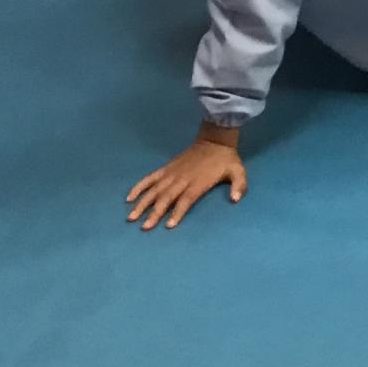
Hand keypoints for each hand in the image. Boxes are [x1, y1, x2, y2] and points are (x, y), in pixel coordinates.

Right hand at [126, 129, 245, 230]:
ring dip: (142, 203)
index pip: (186, 199)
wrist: (214, 139)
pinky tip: (129, 197)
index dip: (177, 212)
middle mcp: (182, 179)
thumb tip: (235, 199)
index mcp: (198, 182)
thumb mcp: (238, 171)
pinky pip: (149, 178)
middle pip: (166, 197)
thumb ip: (238, 185)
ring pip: (154, 189)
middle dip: (154, 212)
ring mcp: (172, 173)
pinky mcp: (166, 168)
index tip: (168, 225)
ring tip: (131, 216)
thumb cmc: (226, 160)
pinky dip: (139, 186)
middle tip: (144, 227)